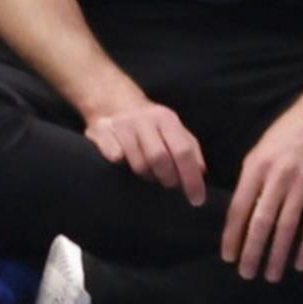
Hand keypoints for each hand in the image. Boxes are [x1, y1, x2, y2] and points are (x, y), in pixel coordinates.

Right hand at [84, 86, 210, 203]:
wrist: (113, 103)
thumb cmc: (151, 125)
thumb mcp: (175, 130)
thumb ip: (191, 149)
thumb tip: (201, 172)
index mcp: (166, 119)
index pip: (183, 151)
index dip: (191, 178)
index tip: (197, 200)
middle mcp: (144, 119)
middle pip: (159, 158)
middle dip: (168, 178)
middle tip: (169, 184)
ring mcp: (121, 125)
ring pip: (138, 164)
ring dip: (147, 175)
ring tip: (149, 172)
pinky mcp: (101, 132)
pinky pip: (114, 157)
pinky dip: (121, 164)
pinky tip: (123, 163)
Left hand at [222, 83, 302, 280]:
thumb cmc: (289, 130)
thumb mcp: (261, 148)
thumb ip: (252, 177)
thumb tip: (243, 209)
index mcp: (257, 167)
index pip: (240, 208)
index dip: (232, 235)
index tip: (228, 256)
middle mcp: (278, 177)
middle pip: (261, 222)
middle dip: (252, 251)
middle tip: (246, 274)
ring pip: (287, 227)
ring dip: (277, 254)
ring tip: (271, 275)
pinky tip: (300, 262)